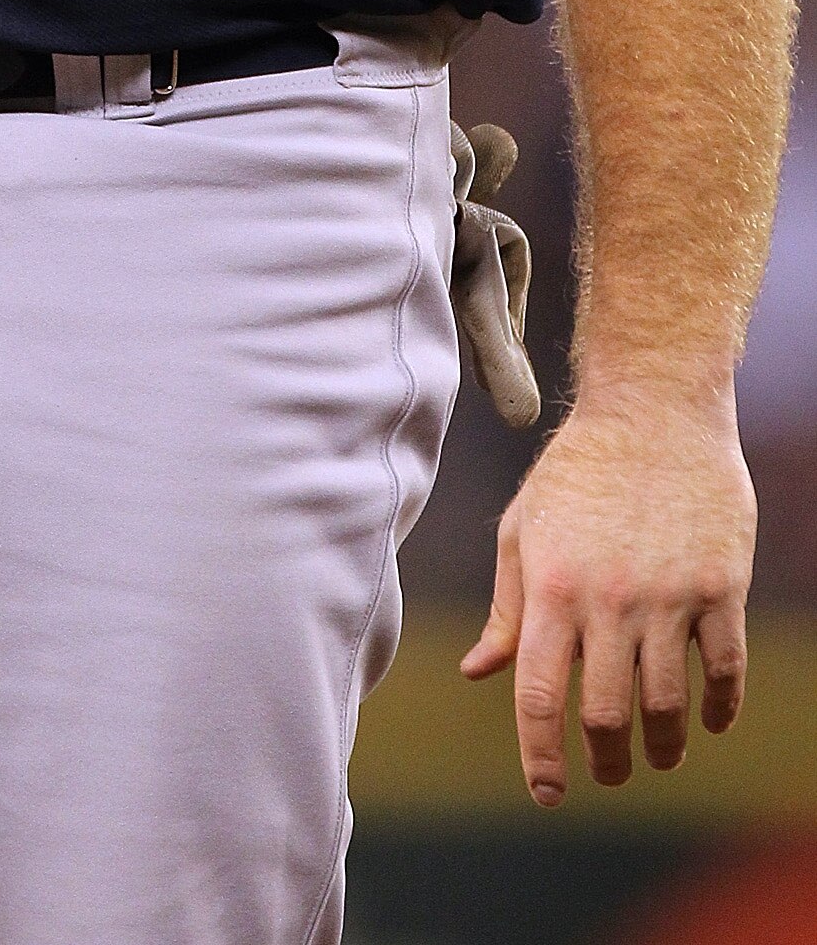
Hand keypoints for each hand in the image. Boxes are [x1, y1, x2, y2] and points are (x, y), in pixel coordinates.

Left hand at [461, 393, 753, 804]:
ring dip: (663, 746)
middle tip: (608, 775)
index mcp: (551, 586)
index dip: (540, 756)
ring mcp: (668, 594)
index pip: (540, 695)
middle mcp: (608, 598)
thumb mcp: (524, 528)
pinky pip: (724, 669)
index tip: (548, 794)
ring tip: (657, 755)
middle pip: (607, 714)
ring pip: (668, 704)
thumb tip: (479, 672)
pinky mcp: (720, 586)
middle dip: (606, 761)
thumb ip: (507, 608)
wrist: (652, 409)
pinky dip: (719, 707)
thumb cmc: (577, 470)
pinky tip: (709, 721)